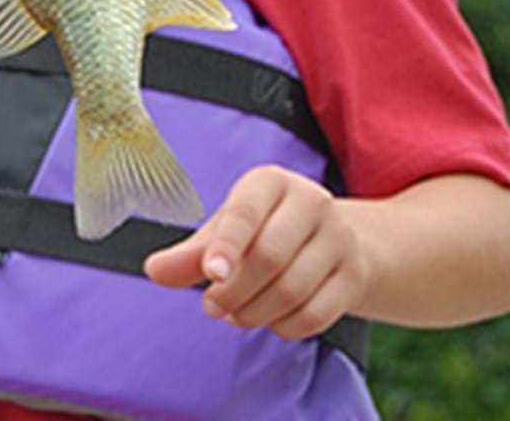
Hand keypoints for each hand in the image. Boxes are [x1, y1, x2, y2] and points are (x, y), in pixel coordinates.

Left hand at [142, 166, 369, 340]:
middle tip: (212, 306)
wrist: (328, 240)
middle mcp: (312, 202)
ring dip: (255, 313)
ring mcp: (339, 238)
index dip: (227, 246)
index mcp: (271, 183)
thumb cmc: (264, 231)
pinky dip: (285, 327)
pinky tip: (271, 321)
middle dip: (234, 291)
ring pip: (293, 290)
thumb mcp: (225, 233)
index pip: (245, 213)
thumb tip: (155, 270)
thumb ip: (190, 255)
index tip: (212, 275)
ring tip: (236, 314)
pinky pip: (316, 314)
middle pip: (270, 257)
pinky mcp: (354, 274)